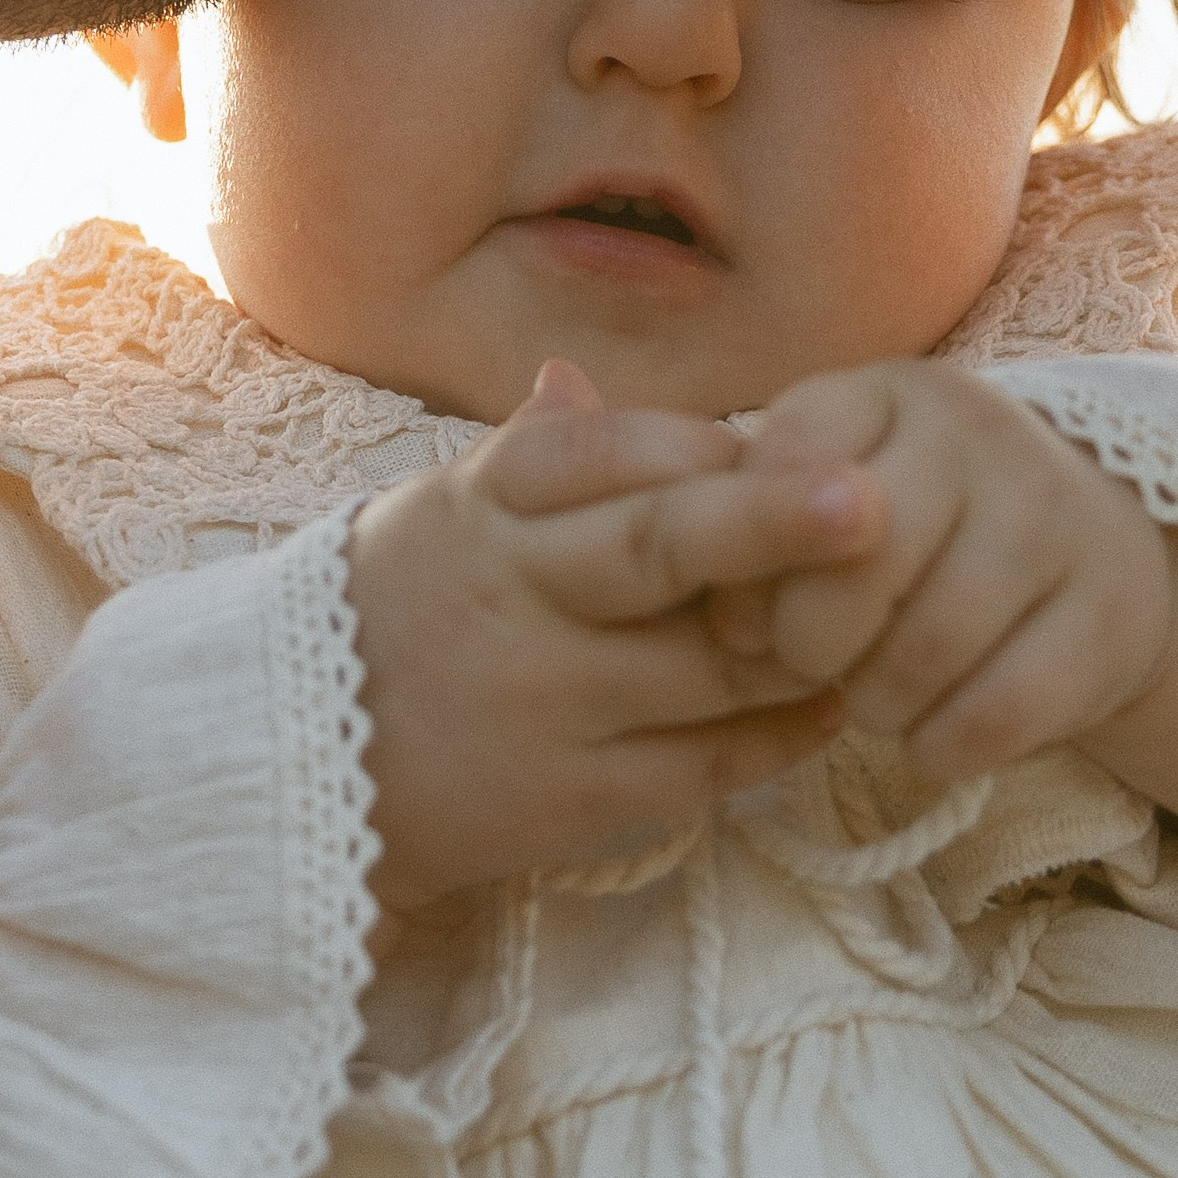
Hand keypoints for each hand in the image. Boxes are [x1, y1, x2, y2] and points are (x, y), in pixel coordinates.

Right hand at [345, 362, 881, 910]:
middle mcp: (514, 595)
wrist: (293, 768)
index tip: (788, 436)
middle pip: (659, 549)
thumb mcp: (440, 517)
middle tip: (872, 502)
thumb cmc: (405, 614)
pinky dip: (782, 731)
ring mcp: (544, 703)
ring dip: (808, 638)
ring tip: (884, 608)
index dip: (703, 447)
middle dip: (770, 523)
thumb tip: (574, 378)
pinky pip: (707, 763)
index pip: (603, 453)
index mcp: (483, 507)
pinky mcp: (571, 799)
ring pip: (710, 664)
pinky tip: (832, 701)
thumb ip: (530, 457)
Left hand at [720, 360, 1177, 922]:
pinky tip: (936, 733)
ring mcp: (1058, 518)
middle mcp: (978, 435)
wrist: (1095, 558)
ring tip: (878, 695)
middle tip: (815, 666)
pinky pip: (994, 716)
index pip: (785, 472)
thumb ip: (755, 520)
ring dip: (878, 703)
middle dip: (811, 645)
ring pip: (925, 650)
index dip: (747, 571)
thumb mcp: (834, 490)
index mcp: (887, 393)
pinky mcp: (1113, 615)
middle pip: (857, 564)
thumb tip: (706, 596)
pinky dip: (942, 747)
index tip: (749, 616)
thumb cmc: (920, 531)